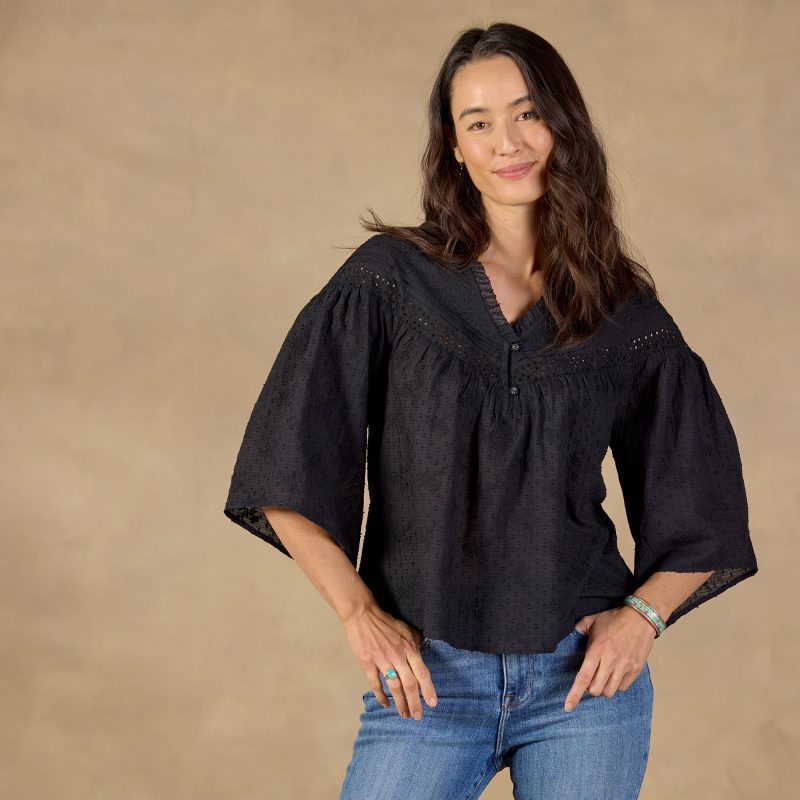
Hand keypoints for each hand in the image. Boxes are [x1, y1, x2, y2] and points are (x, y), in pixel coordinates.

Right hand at [340, 604, 437, 719]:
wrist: (362, 615)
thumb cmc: (385, 621)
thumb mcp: (406, 628)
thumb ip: (415, 640)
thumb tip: (423, 648)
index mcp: (408, 647)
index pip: (422, 672)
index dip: (428, 689)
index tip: (432, 704)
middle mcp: (397, 655)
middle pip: (409, 684)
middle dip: (415, 703)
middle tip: (417, 717)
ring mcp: (382, 660)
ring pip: (394, 687)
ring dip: (400, 703)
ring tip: (404, 715)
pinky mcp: (367, 663)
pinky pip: (376, 684)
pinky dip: (381, 696)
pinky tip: (385, 704)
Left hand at [564, 605, 655, 711]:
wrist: (640, 618)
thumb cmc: (614, 618)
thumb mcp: (592, 619)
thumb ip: (579, 627)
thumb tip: (571, 632)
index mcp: (596, 651)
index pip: (582, 678)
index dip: (574, 694)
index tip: (567, 706)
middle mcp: (609, 662)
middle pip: (595, 689)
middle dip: (590, 688)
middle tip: (592, 678)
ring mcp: (624, 667)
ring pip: (609, 692)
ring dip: (604, 688)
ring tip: (604, 676)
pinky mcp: (635, 670)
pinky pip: (623, 687)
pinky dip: (617, 685)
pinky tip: (616, 674)